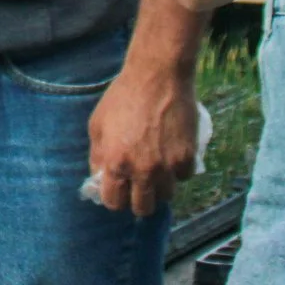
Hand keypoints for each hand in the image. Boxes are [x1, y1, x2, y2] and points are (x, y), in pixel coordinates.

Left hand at [86, 60, 198, 216]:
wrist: (157, 77)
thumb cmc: (123, 97)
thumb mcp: (97, 124)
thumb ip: (98, 155)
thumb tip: (100, 177)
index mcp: (115, 164)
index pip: (114, 203)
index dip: (115, 198)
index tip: (119, 190)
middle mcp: (142, 171)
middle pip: (143, 208)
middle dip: (138, 199)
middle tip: (139, 185)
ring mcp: (166, 167)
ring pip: (165, 197)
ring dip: (160, 187)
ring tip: (156, 169)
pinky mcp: (187, 158)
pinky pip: (183, 178)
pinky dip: (178, 171)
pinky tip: (172, 155)